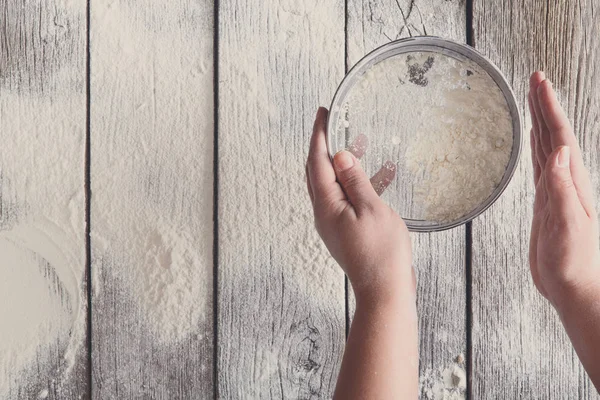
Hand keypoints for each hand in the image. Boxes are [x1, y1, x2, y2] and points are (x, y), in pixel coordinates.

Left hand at [306, 107, 413, 301]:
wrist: (384, 290)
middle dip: (327, 146)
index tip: (322, 113)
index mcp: (326, 206)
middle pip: (318, 172)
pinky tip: (381, 176)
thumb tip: (339, 155)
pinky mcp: (346, 230)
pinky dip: (359, 183)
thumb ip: (354, 180)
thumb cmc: (381, 253)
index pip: (317, 162)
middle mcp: (324, 213)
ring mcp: (334, 223)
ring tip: (361, 143)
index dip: (319, 135)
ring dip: (345, 163)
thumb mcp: (371, 209)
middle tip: (336, 124)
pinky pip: (348, 198)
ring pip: (334, 184)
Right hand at [528, 71, 599, 307]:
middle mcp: (566, 182)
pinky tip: (536, 143)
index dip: (550, 109)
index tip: (540, 83)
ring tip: (534, 102)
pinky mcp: (547, 203)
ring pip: (548, 148)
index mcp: (573, 183)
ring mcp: (557, 192)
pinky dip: (537, 149)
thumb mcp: (570, 226)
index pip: (561, 137)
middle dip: (545, 106)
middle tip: (536, 80)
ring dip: (541, 122)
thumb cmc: (576, 264)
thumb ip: (565, 190)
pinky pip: (541, 167)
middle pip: (554, 135)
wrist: (575, 288)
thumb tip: (561, 152)